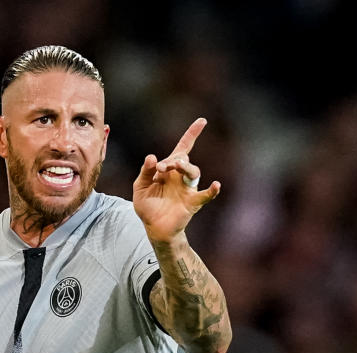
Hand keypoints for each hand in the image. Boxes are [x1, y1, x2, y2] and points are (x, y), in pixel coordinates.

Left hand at [132, 117, 221, 242]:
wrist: (153, 228)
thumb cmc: (148, 206)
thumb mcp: (140, 186)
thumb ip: (145, 171)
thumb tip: (152, 157)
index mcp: (169, 169)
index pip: (183, 148)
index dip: (192, 134)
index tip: (202, 121)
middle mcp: (181, 177)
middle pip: (184, 159)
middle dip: (173, 159)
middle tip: (160, 169)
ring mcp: (187, 189)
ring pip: (194, 172)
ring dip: (185, 167)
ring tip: (175, 168)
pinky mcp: (192, 203)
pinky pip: (205, 195)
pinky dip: (211, 191)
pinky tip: (216, 185)